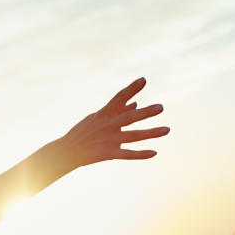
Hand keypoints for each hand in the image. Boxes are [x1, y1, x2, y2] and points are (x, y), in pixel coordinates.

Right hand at [53, 77, 168, 173]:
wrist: (67, 151)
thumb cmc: (83, 132)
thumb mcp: (97, 118)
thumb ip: (118, 111)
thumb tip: (136, 103)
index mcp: (104, 114)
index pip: (119, 98)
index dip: (131, 89)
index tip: (143, 80)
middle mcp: (108, 125)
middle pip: (129, 118)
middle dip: (145, 113)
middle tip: (161, 107)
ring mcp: (109, 140)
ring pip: (133, 136)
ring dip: (150, 133)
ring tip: (167, 129)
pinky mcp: (108, 153)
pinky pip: (127, 154)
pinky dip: (140, 154)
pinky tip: (154, 152)